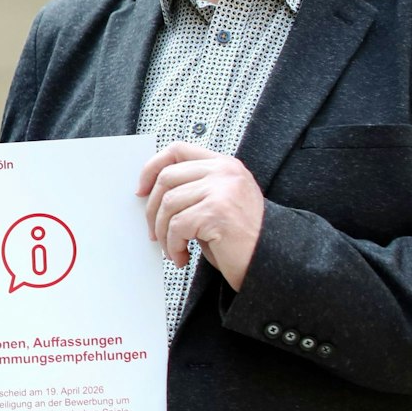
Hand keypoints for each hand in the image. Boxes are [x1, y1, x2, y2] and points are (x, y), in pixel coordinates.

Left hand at [137, 142, 264, 289]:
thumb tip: (148, 193)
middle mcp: (224, 172)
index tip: (141, 190)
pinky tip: (181, 257)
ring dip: (163, 233)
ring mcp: (222, 189)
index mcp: (224, 164)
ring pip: (168, 204)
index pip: (178, 150)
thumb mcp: (217, 202)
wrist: (270, 260)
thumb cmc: (239, 237)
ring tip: (172, 250)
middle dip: (152, 210)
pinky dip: (173, 246)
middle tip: (154, 233)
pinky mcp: (217, 211)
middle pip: (166, 178)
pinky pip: (177, 226)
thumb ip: (192, 188)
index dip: (152, 167)